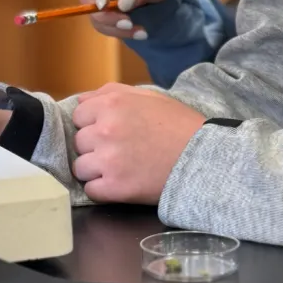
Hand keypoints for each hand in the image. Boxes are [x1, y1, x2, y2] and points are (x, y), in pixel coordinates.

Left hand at [72, 83, 205, 203]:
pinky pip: (90, 190)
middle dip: (94, 146)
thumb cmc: (178, 125)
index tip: (110, 131)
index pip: (79, 115)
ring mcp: (108, 160)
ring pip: (80, 168)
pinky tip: (121, 183)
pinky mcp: (115, 187)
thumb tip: (80, 100)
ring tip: (120, 168)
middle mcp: (105, 130)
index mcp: (112, 104)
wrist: (203, 158)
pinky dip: (102, 189)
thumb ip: (111, 93)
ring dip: (96, 170)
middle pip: (79, 142)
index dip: (93, 124)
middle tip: (120, 150)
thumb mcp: (148, 97)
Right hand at [79, 0, 173, 39]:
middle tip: (127, 24)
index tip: (104, 6)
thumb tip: (122, 4)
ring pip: (94, 15)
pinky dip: (118, 32)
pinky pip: (103, 25)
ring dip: (114, 27)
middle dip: (104, 14)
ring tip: (140, 32)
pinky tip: (138, 33)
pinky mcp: (102, 12)